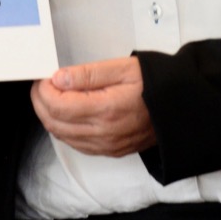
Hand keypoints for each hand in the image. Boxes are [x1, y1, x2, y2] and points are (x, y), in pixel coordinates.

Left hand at [30, 56, 155, 157]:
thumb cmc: (154, 84)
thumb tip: (58, 78)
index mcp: (107, 110)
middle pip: (54, 123)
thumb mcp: (122, 68)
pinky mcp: (110, 151)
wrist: (180, 109)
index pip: (58, 106)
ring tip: (51, 95)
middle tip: (42, 84)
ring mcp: (107, 146)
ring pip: (62, 136)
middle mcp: (104, 134)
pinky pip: (76, 144)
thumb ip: (87, 74)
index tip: (44, 76)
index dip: (43, 90)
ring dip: (49, 116)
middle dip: (40, 102)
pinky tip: (66, 112)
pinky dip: (63, 128)